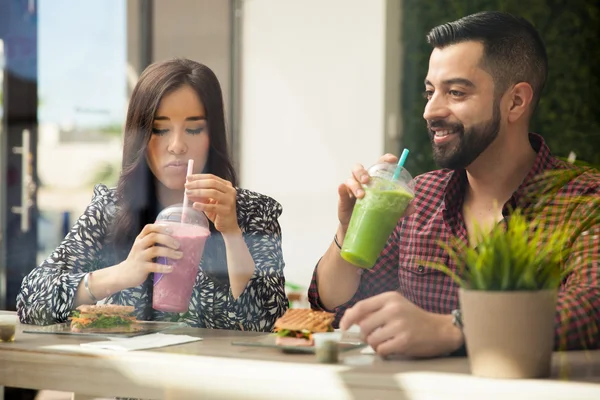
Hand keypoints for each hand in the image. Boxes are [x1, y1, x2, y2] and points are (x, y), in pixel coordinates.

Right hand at [116, 224, 180, 288]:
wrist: (124, 274)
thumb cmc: (138, 258)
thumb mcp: (142, 247)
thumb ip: (152, 241)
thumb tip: (174, 238)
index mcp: (140, 239)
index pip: (148, 228)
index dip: (160, 227)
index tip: (172, 230)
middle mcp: (139, 246)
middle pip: (153, 237)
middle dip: (168, 240)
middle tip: (178, 245)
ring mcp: (139, 257)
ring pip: (155, 250)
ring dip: (170, 252)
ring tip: (179, 255)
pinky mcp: (141, 268)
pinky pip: (154, 266)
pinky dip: (164, 267)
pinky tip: (171, 268)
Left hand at [185, 174, 239, 233]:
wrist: (228, 225)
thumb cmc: (218, 211)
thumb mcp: (209, 200)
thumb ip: (201, 193)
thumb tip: (188, 188)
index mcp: (226, 185)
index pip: (211, 177)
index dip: (199, 177)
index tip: (188, 178)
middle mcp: (230, 191)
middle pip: (212, 183)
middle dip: (197, 183)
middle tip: (186, 186)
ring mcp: (229, 200)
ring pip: (212, 192)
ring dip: (198, 192)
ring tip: (188, 194)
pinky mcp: (226, 211)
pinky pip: (212, 207)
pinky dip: (202, 205)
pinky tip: (194, 205)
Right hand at [338, 154, 414, 232]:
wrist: (360, 229)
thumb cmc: (375, 214)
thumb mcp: (390, 211)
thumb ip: (401, 208)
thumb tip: (413, 206)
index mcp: (374, 180)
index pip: (378, 165)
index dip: (385, 159)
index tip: (393, 160)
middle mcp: (362, 182)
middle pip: (359, 169)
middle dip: (363, 172)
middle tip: (368, 180)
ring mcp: (351, 190)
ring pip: (350, 180)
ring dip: (355, 185)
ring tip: (361, 195)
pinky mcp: (343, 198)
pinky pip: (341, 190)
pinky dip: (341, 189)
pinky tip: (343, 189)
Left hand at [339, 292, 462, 357]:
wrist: (441, 330)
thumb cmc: (415, 319)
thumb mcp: (395, 306)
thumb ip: (374, 309)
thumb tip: (350, 317)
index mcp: (390, 298)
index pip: (361, 306)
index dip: (348, 318)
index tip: (343, 327)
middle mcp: (394, 309)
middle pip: (364, 326)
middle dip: (365, 335)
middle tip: (375, 336)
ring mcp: (399, 325)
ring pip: (371, 339)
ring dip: (375, 344)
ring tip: (386, 342)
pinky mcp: (404, 340)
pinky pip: (381, 350)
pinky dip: (383, 352)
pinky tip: (391, 348)